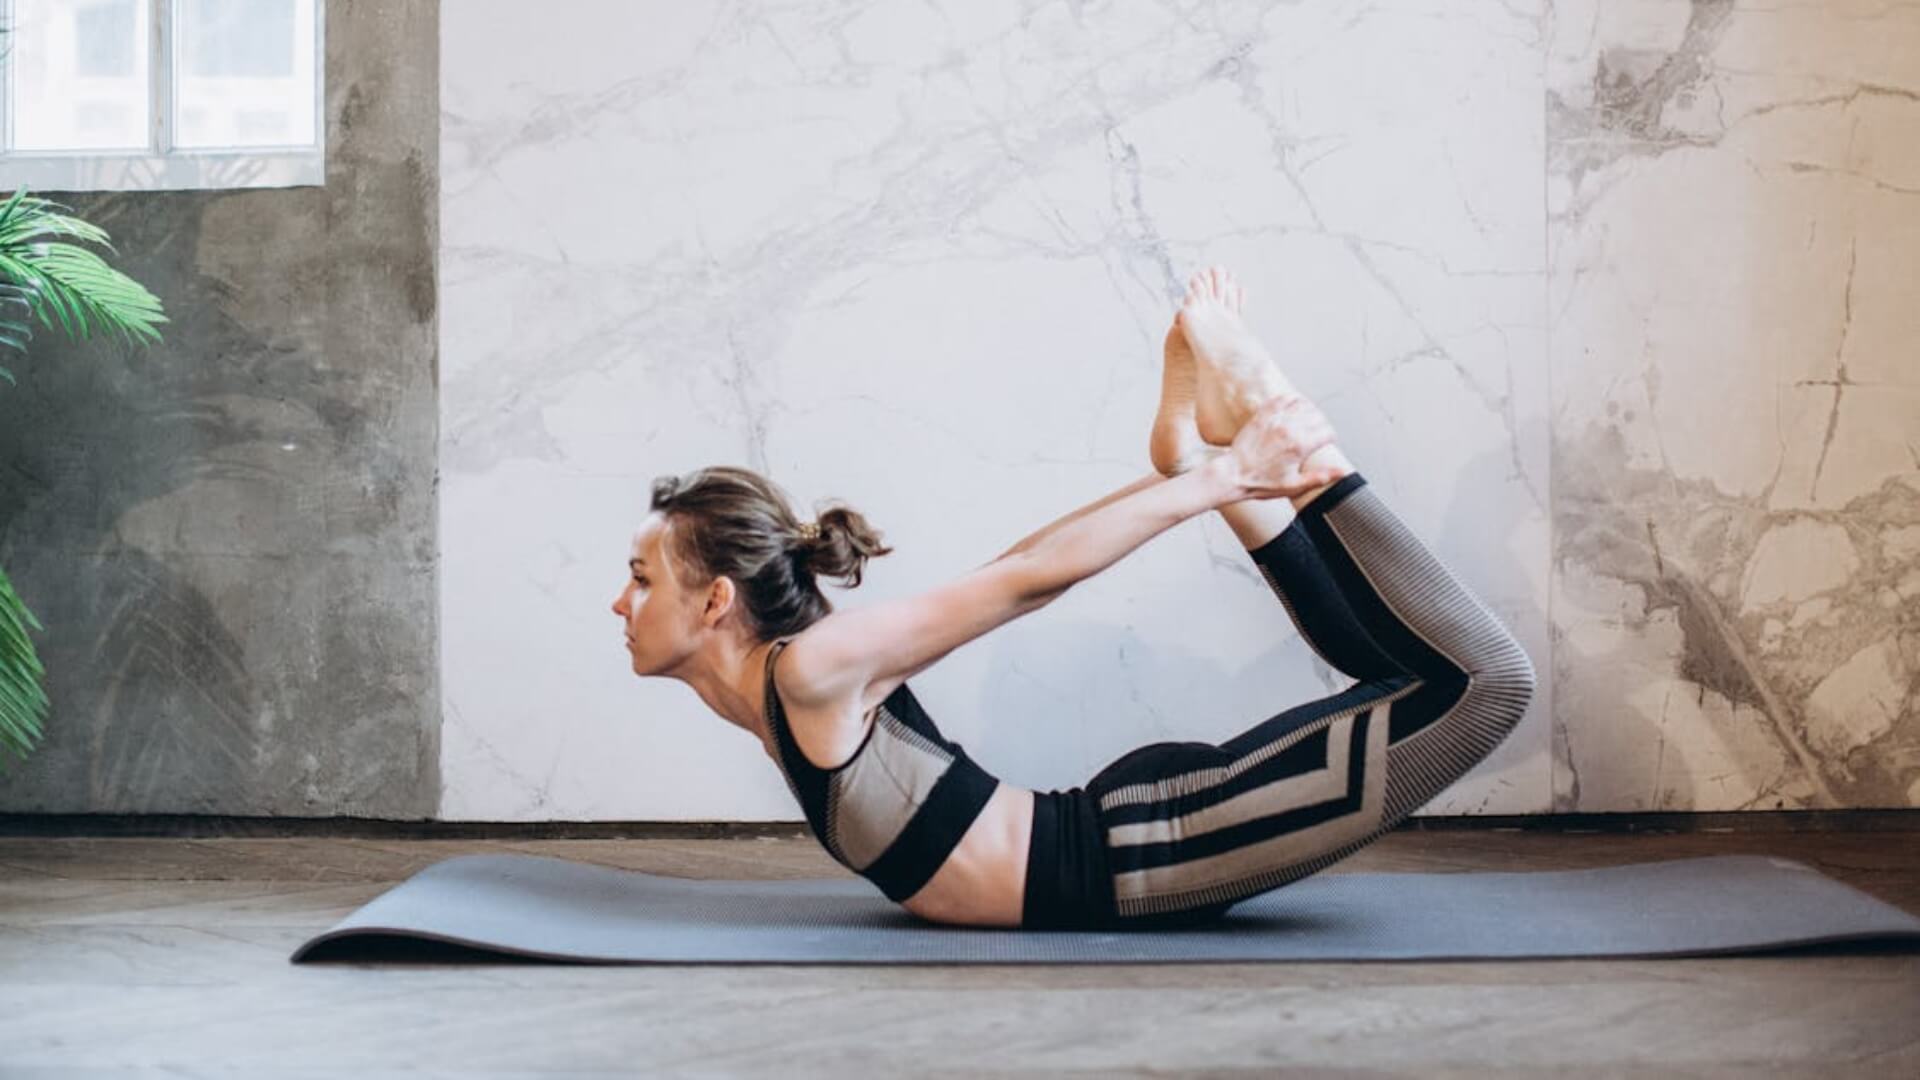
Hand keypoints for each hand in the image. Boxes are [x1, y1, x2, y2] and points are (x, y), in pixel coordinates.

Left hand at [1224, 393, 1342, 498]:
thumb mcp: (1294, 485)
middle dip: (1323, 424)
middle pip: (1318, 416)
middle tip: (1319, 432)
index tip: (1327, 441)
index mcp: (1299, 446)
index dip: (1331, 437)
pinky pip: (1282, 398)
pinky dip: (1292, 399)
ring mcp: (1275, 420)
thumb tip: (1342, 472)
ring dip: (1310, 410)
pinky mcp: (1263, 415)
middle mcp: (1289, 429)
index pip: (1328, 432)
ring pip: (1303, 404)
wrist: (1232, 474)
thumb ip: (1320, 477)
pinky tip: (1293, 407)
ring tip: (1309, 419)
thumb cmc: (1260, 482)